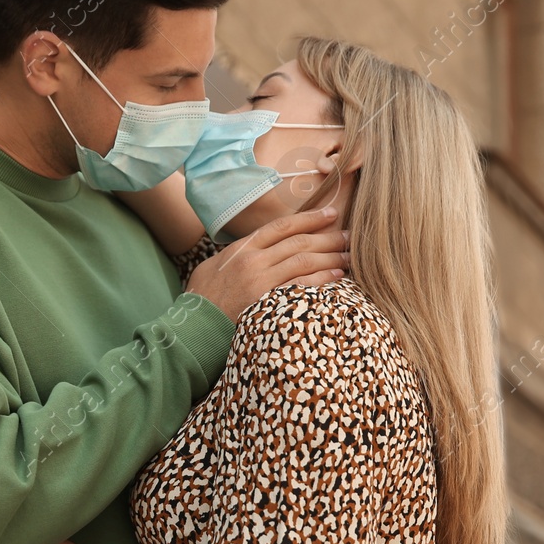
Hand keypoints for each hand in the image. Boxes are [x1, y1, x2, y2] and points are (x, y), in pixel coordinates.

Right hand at [184, 206, 349, 321]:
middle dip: (328, 237)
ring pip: (304, 262)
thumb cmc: (202, 298)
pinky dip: (323, 280)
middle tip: (349, 235)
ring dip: (331, 257)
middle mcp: (253, 261)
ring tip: (349, 255)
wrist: (194, 328)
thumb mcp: (213, 266)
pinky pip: (302, 287)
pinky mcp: (269, 304)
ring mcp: (261, 282)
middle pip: (299, 242)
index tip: (330, 214)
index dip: (309, 219)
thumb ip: (238, 253)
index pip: (281, 226)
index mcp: (241, 248)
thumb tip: (257, 246)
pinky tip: (338, 277)